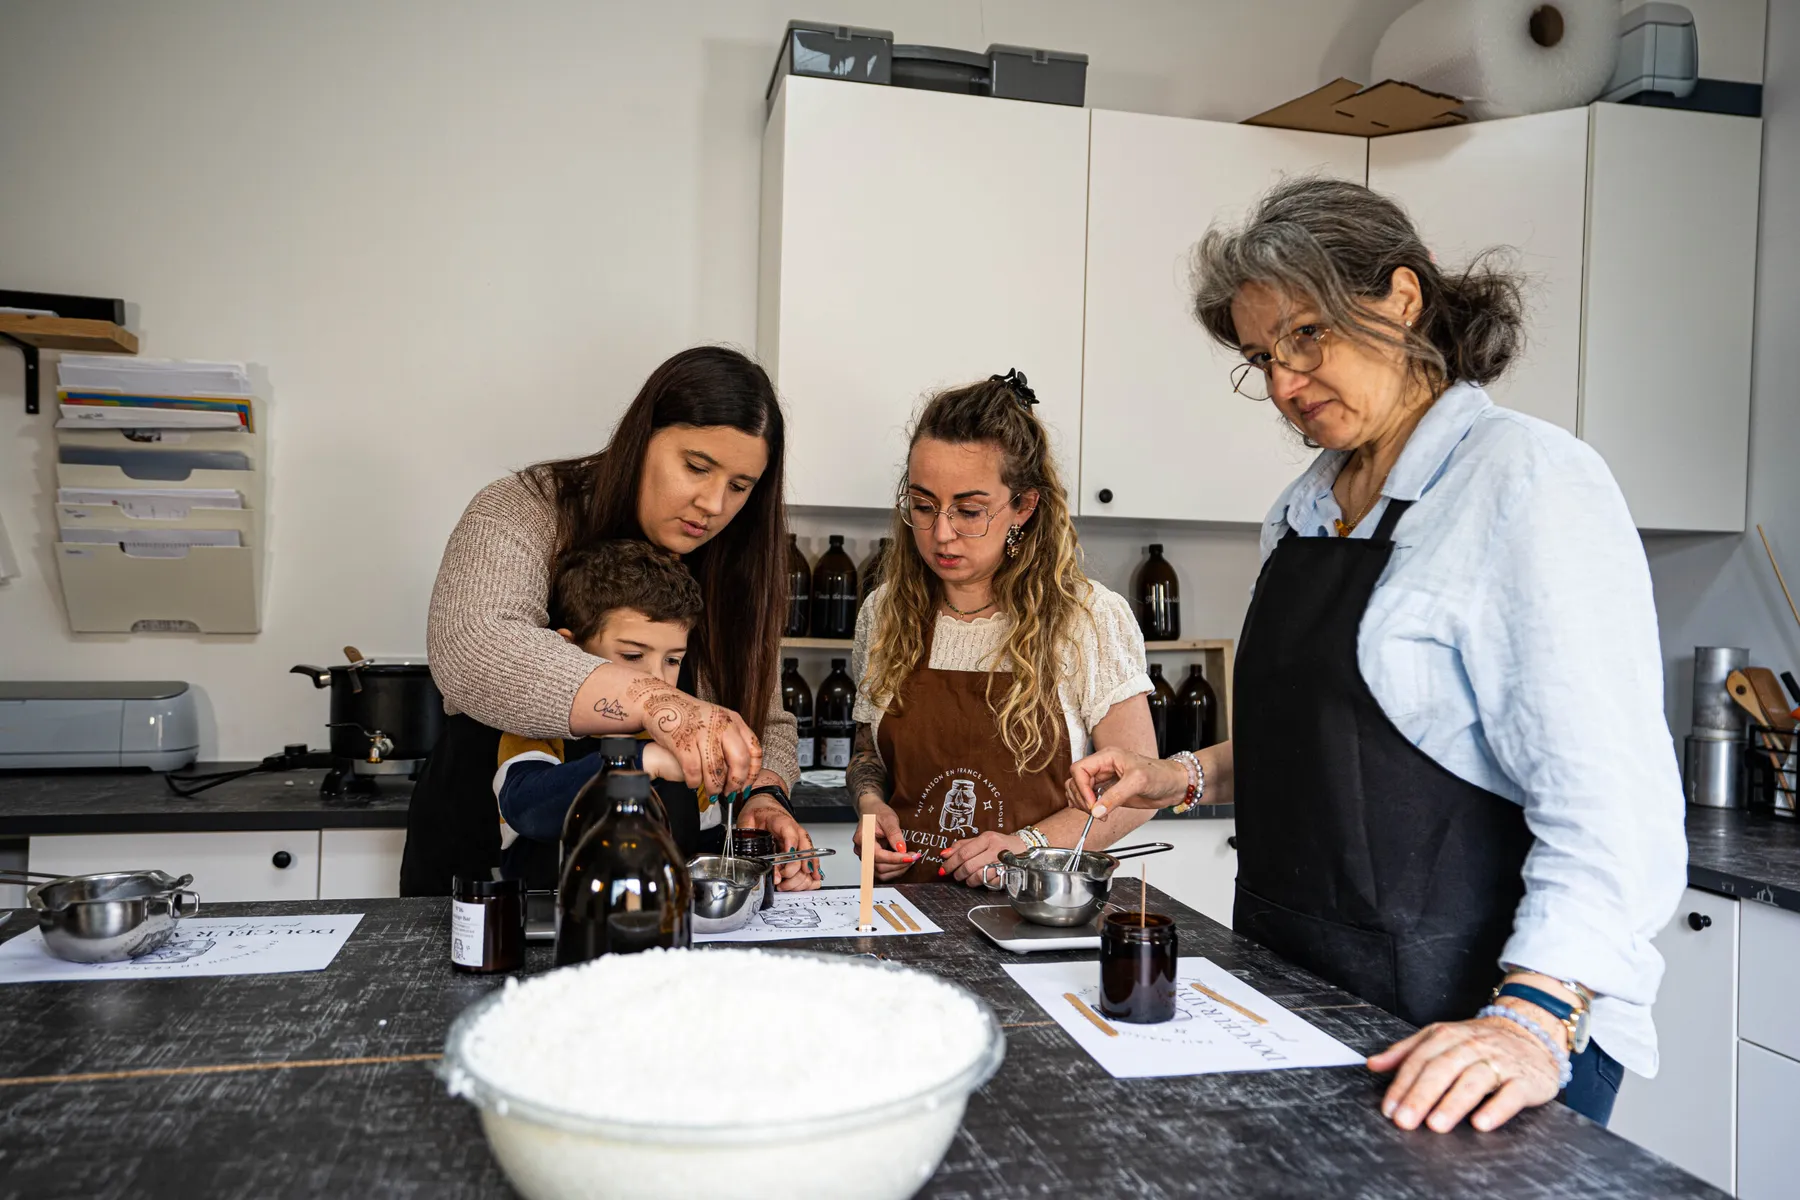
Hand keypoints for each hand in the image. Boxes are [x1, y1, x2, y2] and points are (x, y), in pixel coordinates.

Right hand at [624, 676, 761, 793]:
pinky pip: (694, 772)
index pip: (754, 750)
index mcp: (733, 721)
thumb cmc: (689, 716)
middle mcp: (721, 725)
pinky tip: (693, 783)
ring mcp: (702, 733)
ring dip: (714, 787)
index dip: (752, 773)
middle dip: (735, 783)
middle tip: (729, 793)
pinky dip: (694, 782)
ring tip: (711, 792)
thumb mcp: (717, 721)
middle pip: (740, 761)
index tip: (746, 785)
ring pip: (716, 771)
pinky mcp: (683, 742)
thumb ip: (731, 741)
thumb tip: (742, 772)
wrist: (660, 702)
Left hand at [738, 794, 820, 891]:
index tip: (783, 868)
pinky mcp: (801, 843)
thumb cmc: (759, 810)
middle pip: (802, 851)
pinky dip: (813, 868)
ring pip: (809, 856)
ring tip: (789, 884)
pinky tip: (814, 877)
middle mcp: (795, 830)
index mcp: (782, 821)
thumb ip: (746, 836)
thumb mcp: (747, 819)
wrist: (765, 803)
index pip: (791, 836)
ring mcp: (800, 837)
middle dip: (792, 869)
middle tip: (780, 877)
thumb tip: (749, 856)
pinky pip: (811, 856)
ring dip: (801, 873)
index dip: (790, 854)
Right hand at [852, 800, 919, 881]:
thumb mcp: (889, 818)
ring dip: (897, 870)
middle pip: (879, 867)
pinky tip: (903, 863)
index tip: (910, 857)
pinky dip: (894, 870)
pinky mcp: (872, 860)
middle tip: (913, 857)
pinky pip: (881, 871)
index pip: (879, 856)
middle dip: (899, 865)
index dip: (896, 859)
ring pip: (880, 873)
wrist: (871, 810)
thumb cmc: (877, 812)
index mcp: (863, 839)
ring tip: (909, 860)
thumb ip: (894, 834)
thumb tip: (901, 849)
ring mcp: (866, 857)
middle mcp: (862, 851)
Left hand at [939, 830, 1025, 886]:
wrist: (1025, 847)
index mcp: (987, 839)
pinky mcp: (1008, 875)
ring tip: (968, 879)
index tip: (943, 869)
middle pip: (969, 866)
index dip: (950, 863)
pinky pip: (990, 884)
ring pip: (978, 877)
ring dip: (969, 881)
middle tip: (956, 875)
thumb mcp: (982, 839)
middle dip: (958, 873)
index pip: (964, 852)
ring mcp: (1003, 864)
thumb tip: (944, 854)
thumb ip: (963, 845)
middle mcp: (995, 850)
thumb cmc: (999, 844)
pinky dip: (982, 884)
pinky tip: (982, 880)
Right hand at [1064, 747, 1187, 815]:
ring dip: (1084, 804)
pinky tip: (1100, 814)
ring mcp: (1105, 779)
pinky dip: (1090, 808)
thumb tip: (1096, 810)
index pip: (1080, 769)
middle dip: (1081, 798)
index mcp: (1107, 757)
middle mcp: (1103, 766)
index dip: (1081, 787)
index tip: (1091, 804)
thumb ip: (1115, 796)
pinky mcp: (1109, 792)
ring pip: (1080, 790)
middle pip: (1076, 780)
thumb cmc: (1160, 775)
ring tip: (1098, 814)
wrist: (1173, 785)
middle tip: (1094, 811)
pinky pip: (1090, 799)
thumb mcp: (1137, 782)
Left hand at [1367, 1012, 1564, 1132]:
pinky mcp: (1526, 1080)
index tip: (1389, 1109)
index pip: (1420, 1060)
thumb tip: (1373, 1064)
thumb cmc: (1480, 1041)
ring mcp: (1500, 1062)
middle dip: (1421, 1096)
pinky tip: (1481, 1123)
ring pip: (1474, 1080)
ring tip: (1435, 1125)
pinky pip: (1511, 1094)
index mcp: (1448, 1035)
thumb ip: (1407, 1052)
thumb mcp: (1441, 1038)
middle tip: (1405, 1121)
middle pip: (1443, 1069)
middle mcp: (1472, 1046)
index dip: (1402, 1084)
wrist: (1532, 1032)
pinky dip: (1496, 1108)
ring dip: (1452, 1103)